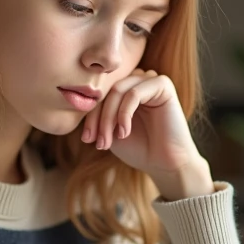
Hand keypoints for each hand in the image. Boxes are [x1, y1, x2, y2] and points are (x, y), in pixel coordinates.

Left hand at [80, 69, 212, 199]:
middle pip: (107, 91)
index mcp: (127, 89)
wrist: (165, 163)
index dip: (90, 116)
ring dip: (109, 118)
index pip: (101, 95)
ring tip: (109, 140)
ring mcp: (151, 80)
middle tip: (98, 142)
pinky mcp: (163, 85)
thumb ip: (98, 115)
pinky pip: (134, 93)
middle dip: (98, 119)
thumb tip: (78, 102)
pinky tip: (124, 132)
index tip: (87, 139)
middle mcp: (139, 81)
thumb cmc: (140, 148)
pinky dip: (124, 113)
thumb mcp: (110, 131)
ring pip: (118, 90)